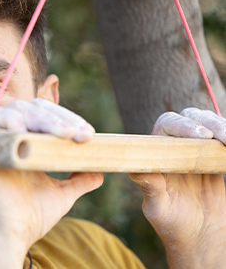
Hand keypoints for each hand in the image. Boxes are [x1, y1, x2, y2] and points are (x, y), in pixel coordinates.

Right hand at [0, 98, 102, 267]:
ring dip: (43, 119)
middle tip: (79, 135)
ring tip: (64, 135)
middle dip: (59, 117)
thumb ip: (78, 178)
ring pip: (16, 110)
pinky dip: (11, 121)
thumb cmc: (31, 215)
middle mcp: (4, 136)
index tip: (88, 135)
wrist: (13, 235)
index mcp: (22, 142)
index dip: (66, 117)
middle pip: (31, 107)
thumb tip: (99, 170)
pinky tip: (27, 131)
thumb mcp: (61, 193)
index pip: (44, 114)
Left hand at [129, 108, 225, 268]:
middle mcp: (175, 144)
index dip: (183, 125)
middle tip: (224, 138)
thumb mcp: (158, 207)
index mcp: (156, 151)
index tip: (202, 136)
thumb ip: (151, 188)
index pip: (167, 125)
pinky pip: (224, 140)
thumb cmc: (171, 222)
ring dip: (224, 128)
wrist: (198, 235)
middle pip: (192, 118)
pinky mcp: (216, 157)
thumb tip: (135, 172)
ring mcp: (197, 149)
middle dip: (210, 123)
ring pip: (211, 124)